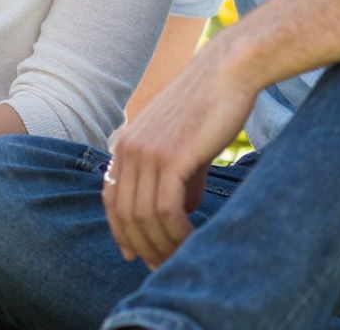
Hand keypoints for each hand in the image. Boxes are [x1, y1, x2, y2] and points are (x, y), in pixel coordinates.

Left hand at [102, 42, 257, 268]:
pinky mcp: (168, 158)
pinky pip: (165, 211)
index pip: (111, 197)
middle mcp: (128, 149)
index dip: (120, 229)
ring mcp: (145, 153)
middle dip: (142, 245)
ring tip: (178, 260)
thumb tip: (182, 211)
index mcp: (127, 144)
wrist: (228, 72)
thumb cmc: (212, 106)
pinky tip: (190, 242)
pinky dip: (176, 234)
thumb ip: (178, 178)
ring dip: (160, 245)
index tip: (134, 253)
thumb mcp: (185, 146)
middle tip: (162, 267)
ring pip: (143, 217)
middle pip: (125, 213)